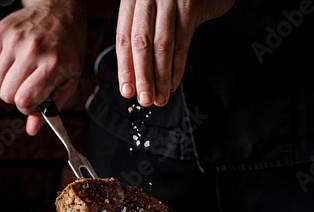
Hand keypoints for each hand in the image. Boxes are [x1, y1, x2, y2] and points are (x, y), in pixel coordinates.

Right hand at [0, 0, 86, 134]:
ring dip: (8, 83)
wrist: (60, 11)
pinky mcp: (0, 31)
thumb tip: (32, 129)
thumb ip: (52, 106)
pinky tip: (17, 58)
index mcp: (53, 65)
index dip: (27, 107)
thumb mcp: (69, 79)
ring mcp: (14, 39)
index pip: (24, 100)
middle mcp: (32, 51)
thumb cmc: (68, 51)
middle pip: (6, 94)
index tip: (35, 102)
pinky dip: (1, 67)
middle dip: (17, 97)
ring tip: (25, 71)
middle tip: (30, 86)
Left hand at [116, 0, 234, 106]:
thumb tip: (135, 74)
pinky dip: (178, 66)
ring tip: (160, 98)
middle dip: (142, 76)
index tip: (127, 91)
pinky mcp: (190, 6)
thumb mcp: (152, 6)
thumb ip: (141, 31)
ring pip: (162, 46)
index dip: (125, 67)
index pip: (124, 38)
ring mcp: (170, 1)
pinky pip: (183, 42)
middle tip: (144, 100)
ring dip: (161, 77)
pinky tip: (174, 84)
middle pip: (141, 44)